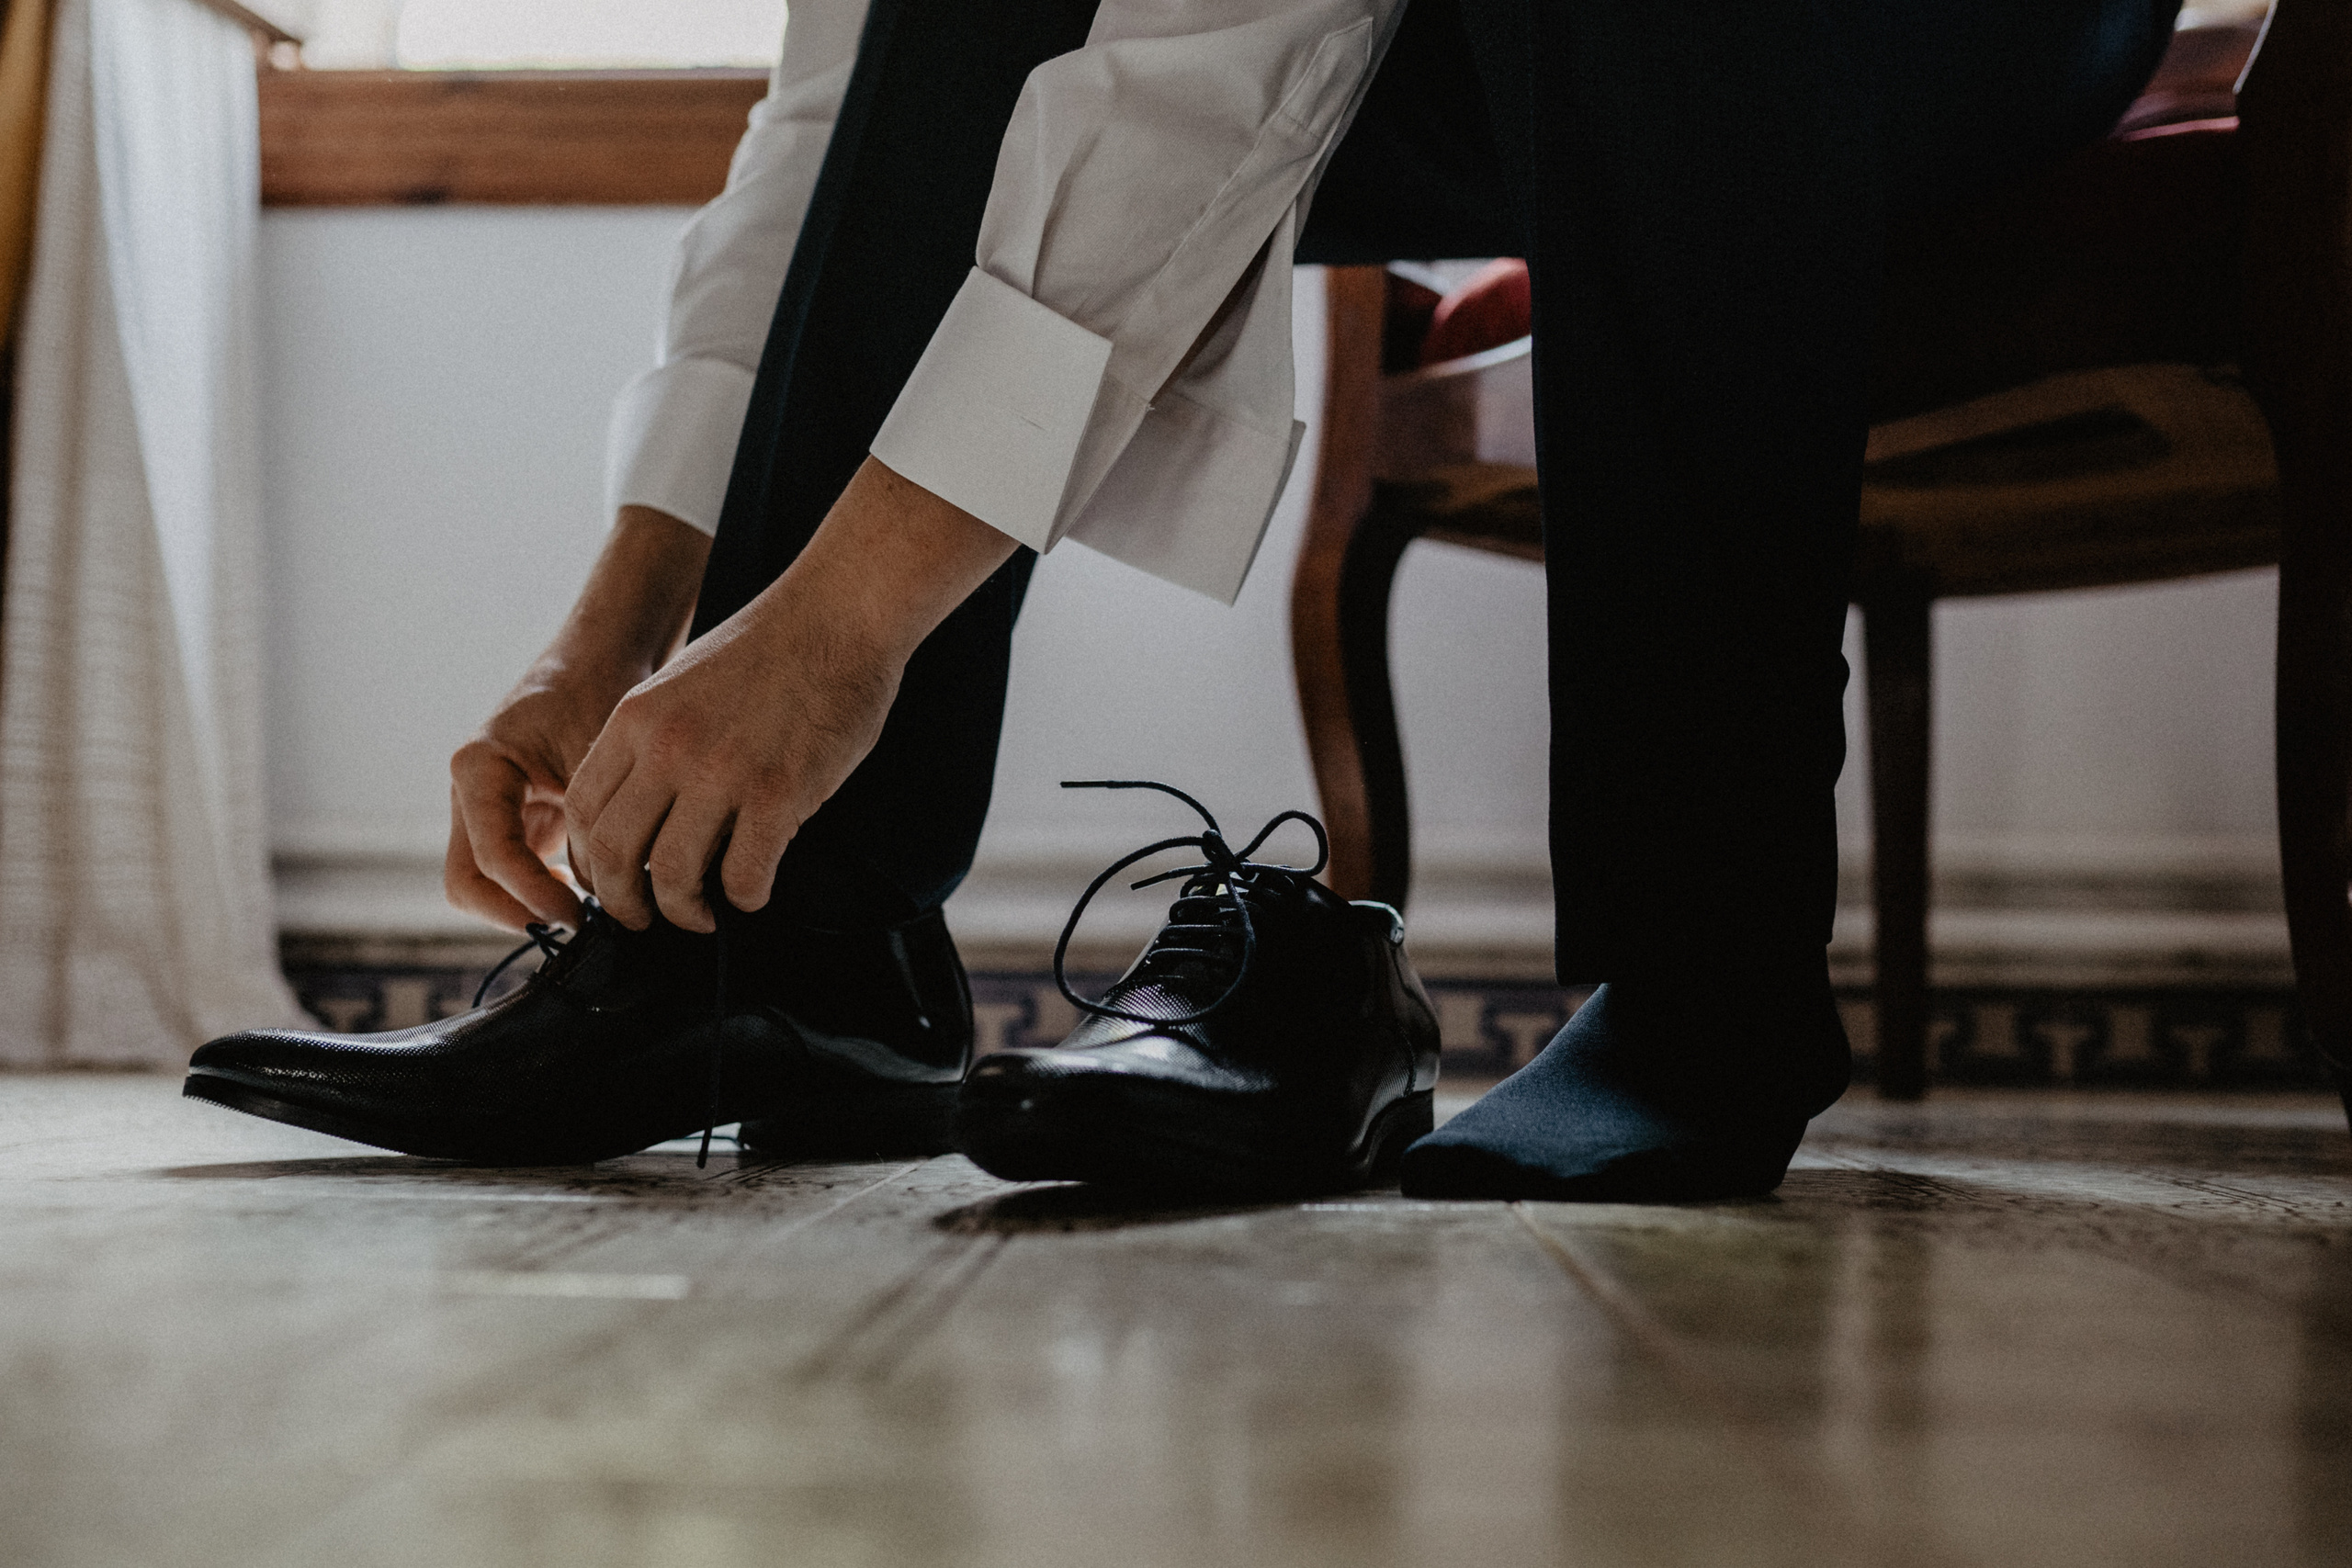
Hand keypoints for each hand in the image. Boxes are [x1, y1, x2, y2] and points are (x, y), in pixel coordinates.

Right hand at [444, 508, 709, 930]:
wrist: (605, 656)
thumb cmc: (602, 691)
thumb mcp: (600, 754)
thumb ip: (595, 818)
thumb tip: (615, 889)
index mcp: (478, 768)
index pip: (490, 858)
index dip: (534, 896)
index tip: (581, 915)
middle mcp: (469, 793)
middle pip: (467, 884)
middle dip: (516, 913)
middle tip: (579, 926)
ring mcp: (484, 810)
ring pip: (484, 886)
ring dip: (528, 908)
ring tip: (589, 912)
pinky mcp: (511, 821)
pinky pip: (512, 875)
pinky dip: (542, 894)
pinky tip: (591, 894)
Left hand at [565, 457, 1019, 932]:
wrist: (837, 612)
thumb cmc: (771, 648)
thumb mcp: (682, 683)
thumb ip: (656, 740)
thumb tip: (649, 810)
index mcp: (636, 719)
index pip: (581, 810)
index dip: (588, 861)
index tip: (607, 882)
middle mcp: (668, 747)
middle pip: (613, 853)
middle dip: (623, 903)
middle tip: (644, 920)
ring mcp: (722, 772)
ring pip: (672, 874)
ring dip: (684, 910)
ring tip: (702, 916)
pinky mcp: (778, 792)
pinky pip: (744, 874)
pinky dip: (745, 897)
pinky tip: (754, 893)